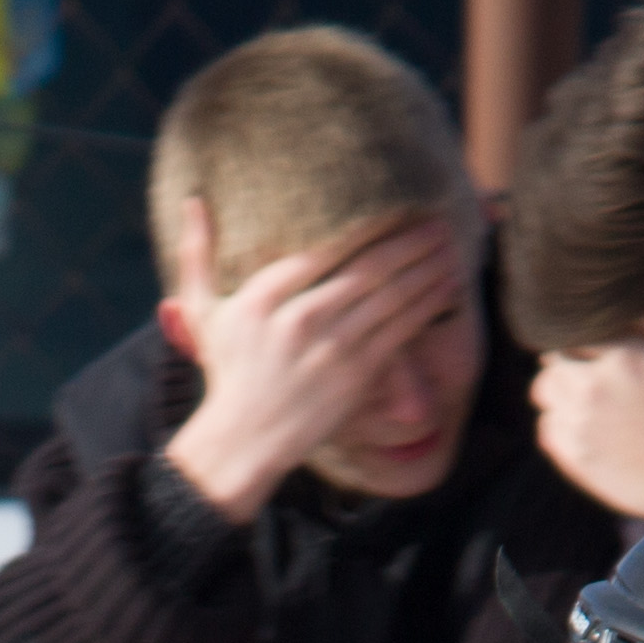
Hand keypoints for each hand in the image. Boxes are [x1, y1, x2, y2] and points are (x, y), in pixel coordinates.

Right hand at [157, 205, 468, 523]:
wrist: (243, 440)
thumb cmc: (226, 372)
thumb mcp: (200, 312)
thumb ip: (197, 254)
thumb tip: (192, 202)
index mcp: (264, 297)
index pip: (327, 249)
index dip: (370, 226)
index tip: (397, 208)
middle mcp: (300, 319)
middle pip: (369, 269)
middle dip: (409, 243)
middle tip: (438, 222)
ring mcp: (331, 349)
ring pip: (391, 297)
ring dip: (426, 270)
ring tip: (451, 248)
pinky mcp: (354, 376)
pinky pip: (400, 332)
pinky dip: (426, 306)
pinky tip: (446, 287)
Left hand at [525, 256, 643, 521]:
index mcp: (626, 358)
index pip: (579, 330)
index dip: (587, 333)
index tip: (602, 341)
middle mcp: (593, 389)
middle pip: (553, 360)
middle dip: (569, 359)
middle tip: (592, 367)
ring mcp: (581, 428)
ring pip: (543, 395)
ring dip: (558, 391)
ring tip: (585, 396)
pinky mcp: (578, 462)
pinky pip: (545, 432)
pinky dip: (556, 425)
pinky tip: (582, 427)